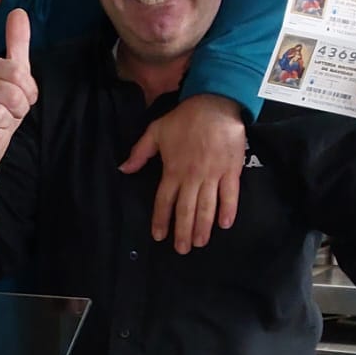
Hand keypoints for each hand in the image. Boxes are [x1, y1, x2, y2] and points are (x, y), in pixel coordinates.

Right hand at [0, 10, 36, 166]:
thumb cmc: (4, 103)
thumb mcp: (17, 73)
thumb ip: (18, 43)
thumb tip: (19, 11)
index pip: (18, 72)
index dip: (28, 90)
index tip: (25, 96)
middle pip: (11, 94)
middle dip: (19, 108)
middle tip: (11, 111)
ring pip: (0, 114)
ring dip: (7, 122)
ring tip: (0, 120)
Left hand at [118, 94, 246, 252]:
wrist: (215, 105)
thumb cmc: (185, 119)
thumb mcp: (156, 131)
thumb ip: (140, 152)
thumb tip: (123, 169)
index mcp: (172, 170)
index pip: (164, 201)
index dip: (161, 219)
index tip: (158, 236)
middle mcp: (192, 177)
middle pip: (186, 210)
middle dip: (182, 231)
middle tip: (181, 249)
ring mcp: (213, 175)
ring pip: (207, 207)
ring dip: (202, 227)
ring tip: (199, 243)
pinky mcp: (231, 171)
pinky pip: (230, 195)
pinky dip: (228, 210)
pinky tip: (224, 225)